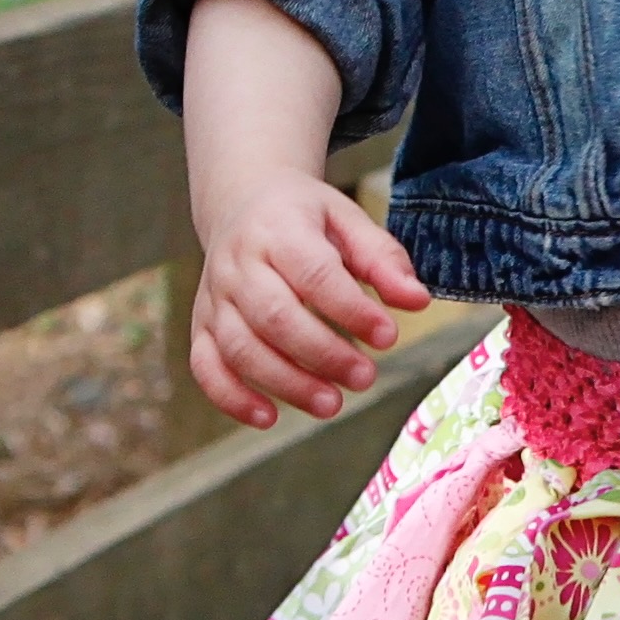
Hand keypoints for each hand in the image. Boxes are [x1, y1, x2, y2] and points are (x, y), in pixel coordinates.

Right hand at [194, 174, 428, 424]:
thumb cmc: (304, 218)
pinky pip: (206, 366)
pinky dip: (232, 397)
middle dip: (322, 354)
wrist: (242, 202)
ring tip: (331, 404)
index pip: (315, 274)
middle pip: (274, 316)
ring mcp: (215, 297)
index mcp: (279, 230)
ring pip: (240, 347)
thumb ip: (383, 259)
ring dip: (286, 383)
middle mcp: (239, 264)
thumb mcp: (348, 220)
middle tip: (365, 378)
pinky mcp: (201, 324)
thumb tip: (418, 301)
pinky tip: (269, 418)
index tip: (388, 336)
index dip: (351, 310)